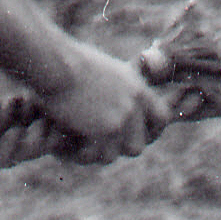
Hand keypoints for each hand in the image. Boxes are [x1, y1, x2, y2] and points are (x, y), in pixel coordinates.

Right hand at [40, 44, 166, 162]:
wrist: (57, 65)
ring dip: (95, 153)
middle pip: (138, 145)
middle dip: (116, 149)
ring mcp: (124, 117)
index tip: (135, 137)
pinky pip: (99, 155)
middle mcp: (135, 104)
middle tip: (96, 147)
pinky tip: (67, 149)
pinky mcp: (109, 129)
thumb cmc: (68, 63)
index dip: (150, 132)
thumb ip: (116, 90)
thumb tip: (113, 104)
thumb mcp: (103, 71)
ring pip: (116, 154)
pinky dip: (81, 155)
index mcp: (137, 88)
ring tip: (77, 148)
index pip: (163, 118)